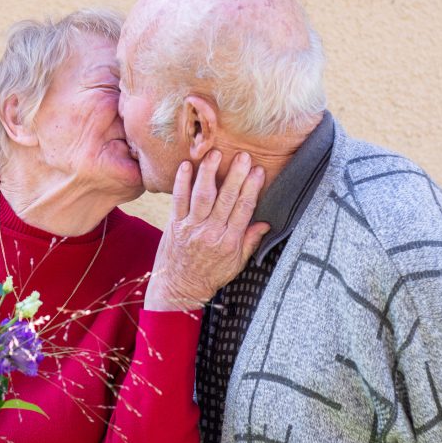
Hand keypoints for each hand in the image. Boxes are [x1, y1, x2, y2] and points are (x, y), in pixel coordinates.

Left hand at [145, 150, 269, 310]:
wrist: (180, 288)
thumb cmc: (210, 275)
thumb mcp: (237, 263)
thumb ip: (250, 241)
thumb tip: (266, 223)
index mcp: (230, 240)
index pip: (244, 209)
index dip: (252, 188)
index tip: (259, 171)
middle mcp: (211, 232)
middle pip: (226, 199)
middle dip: (235, 175)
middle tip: (243, 156)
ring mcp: (192, 227)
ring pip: (202, 195)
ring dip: (209, 173)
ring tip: (215, 154)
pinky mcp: (175, 224)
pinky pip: (178, 200)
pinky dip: (181, 182)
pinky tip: (186, 165)